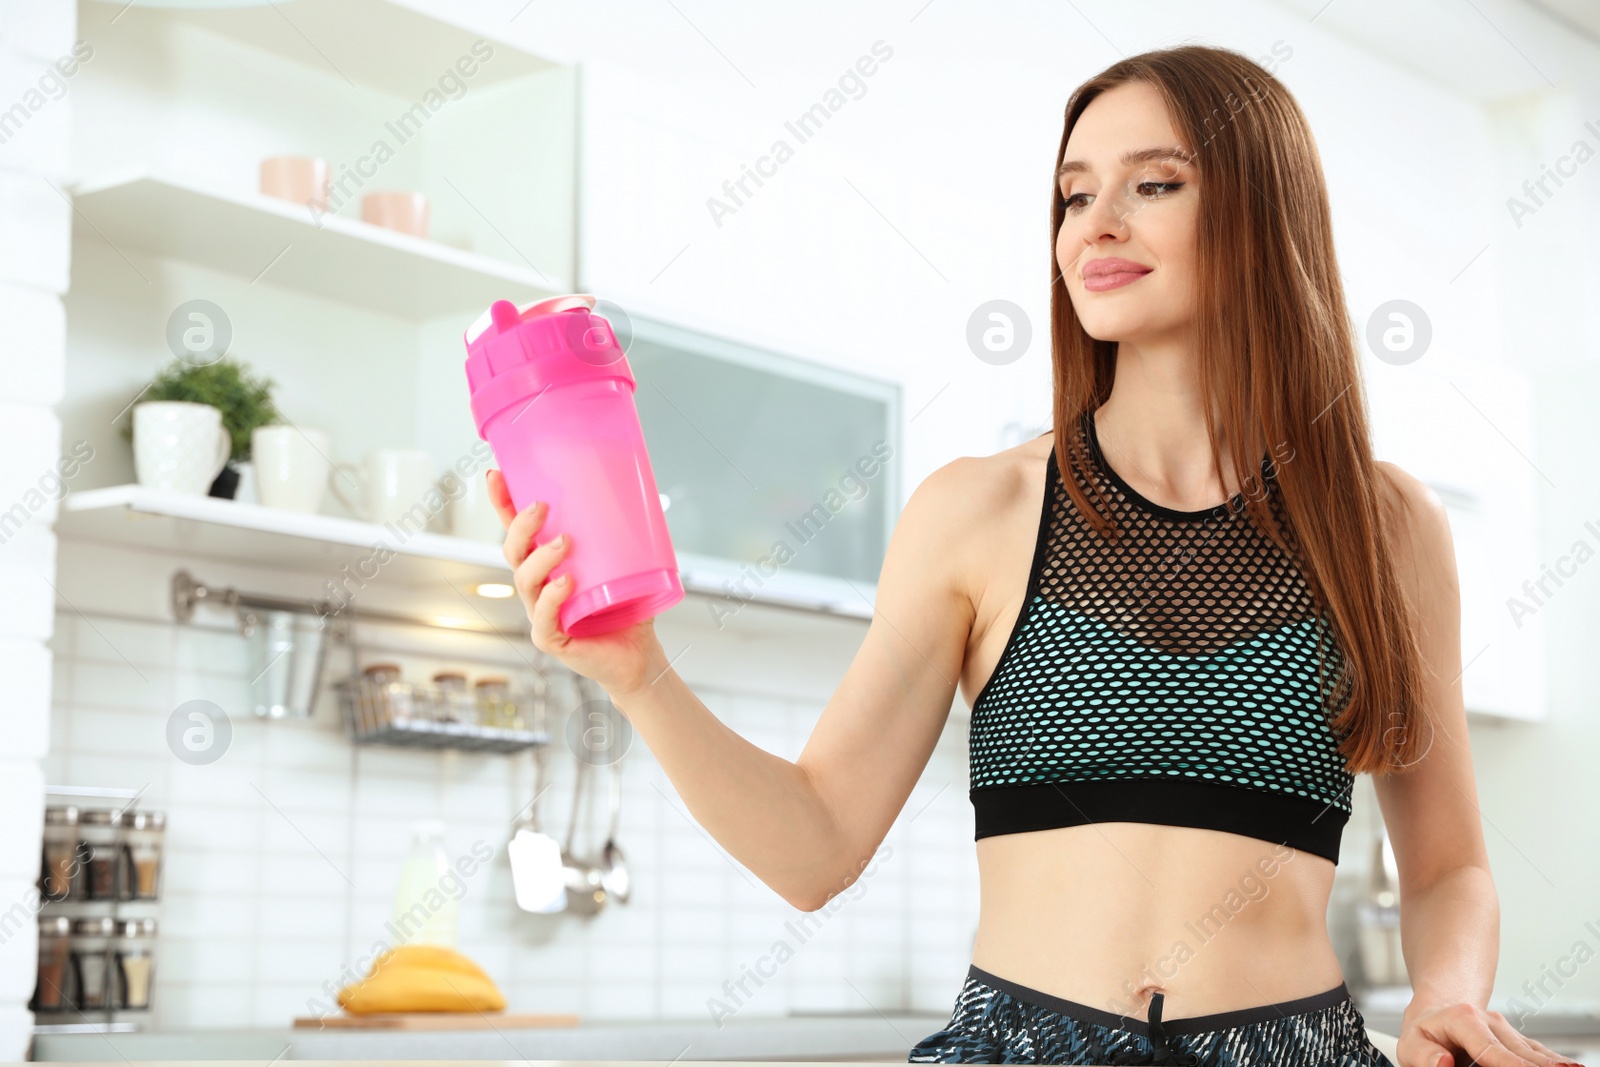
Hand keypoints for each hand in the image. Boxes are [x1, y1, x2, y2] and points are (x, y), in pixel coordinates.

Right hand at [487, 469, 669, 700]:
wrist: (639, 655)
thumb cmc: (628, 609)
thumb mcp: (625, 566)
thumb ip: (623, 536)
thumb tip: (640, 493)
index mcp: (548, 566)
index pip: (518, 532)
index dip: (503, 505)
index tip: (495, 475)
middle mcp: (538, 587)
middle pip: (514, 552)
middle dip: (521, 526)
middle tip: (542, 507)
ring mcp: (541, 614)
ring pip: (525, 581)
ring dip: (541, 557)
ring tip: (565, 543)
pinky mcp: (552, 639)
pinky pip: (543, 618)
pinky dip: (551, 599)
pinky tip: (565, 584)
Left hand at [1398, 999, 1584, 1066]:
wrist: (1437, 1013)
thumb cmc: (1424, 1034)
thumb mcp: (1410, 1043)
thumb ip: (1423, 1055)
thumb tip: (1442, 1063)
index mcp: (1463, 1020)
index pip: (1489, 1048)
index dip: (1510, 1063)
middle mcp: (1491, 1022)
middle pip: (1519, 1051)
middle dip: (1537, 1066)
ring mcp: (1507, 1031)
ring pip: (1533, 1051)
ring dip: (1551, 1063)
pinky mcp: (1517, 1041)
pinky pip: (1538, 1052)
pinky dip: (1552, 1060)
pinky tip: (1572, 1066)